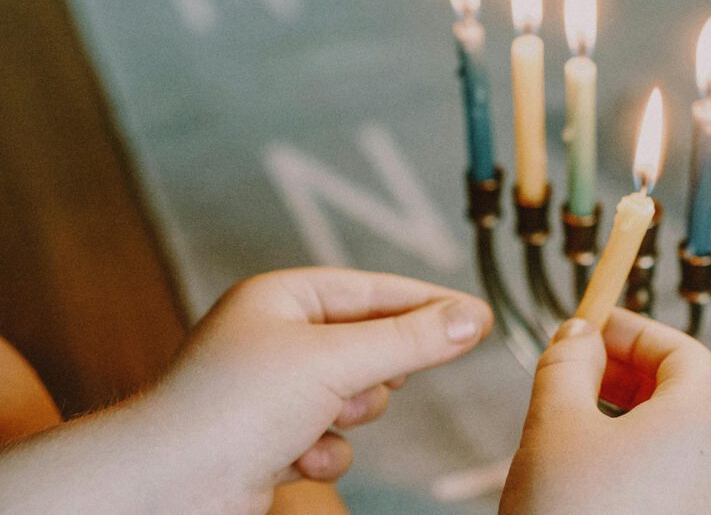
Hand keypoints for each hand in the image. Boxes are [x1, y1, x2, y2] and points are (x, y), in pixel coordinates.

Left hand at [157, 268, 493, 510]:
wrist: (169, 487)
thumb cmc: (228, 408)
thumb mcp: (334, 361)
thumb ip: (409, 341)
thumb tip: (469, 319)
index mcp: (282, 299)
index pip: (374, 289)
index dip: (426, 302)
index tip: (475, 316)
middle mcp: (279, 339)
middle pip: (371, 346)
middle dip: (371, 376)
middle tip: (361, 384)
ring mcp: (277, 390)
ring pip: (357, 398)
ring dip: (346, 418)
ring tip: (317, 421)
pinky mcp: (275, 436)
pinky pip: (333, 439)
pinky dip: (323, 452)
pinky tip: (294, 457)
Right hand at [500, 310, 710, 514]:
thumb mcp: (553, 422)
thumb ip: (567, 363)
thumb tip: (579, 333)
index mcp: (696, 426)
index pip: (686, 351)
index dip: (638, 330)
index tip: (595, 327)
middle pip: (685, 392)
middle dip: (630, 369)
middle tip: (580, 367)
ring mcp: (708, 505)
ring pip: (676, 437)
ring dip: (630, 411)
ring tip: (575, 417)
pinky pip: (672, 476)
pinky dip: (636, 453)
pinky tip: (589, 466)